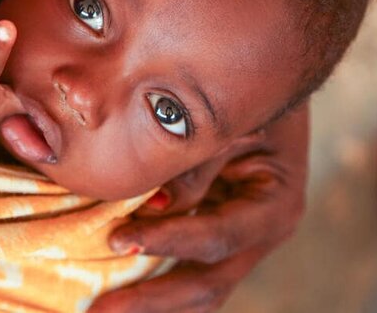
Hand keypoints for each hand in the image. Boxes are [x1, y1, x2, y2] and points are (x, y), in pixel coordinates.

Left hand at [90, 103, 308, 312]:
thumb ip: (196, 165)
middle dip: (153, 301)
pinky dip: (156, 280)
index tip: (119, 241)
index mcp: (275, 206)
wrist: (273, 86)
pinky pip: (188, 268)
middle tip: (101, 311)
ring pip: (199, 289)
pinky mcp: (220, 236)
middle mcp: (261, 234)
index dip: (168, 241)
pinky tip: (120, 287)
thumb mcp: (230, 123)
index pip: (217, 236)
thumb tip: (153, 205)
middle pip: (208, 285)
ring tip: (102, 310)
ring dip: (153, 303)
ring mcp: (241, 241)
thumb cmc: (254, 100)